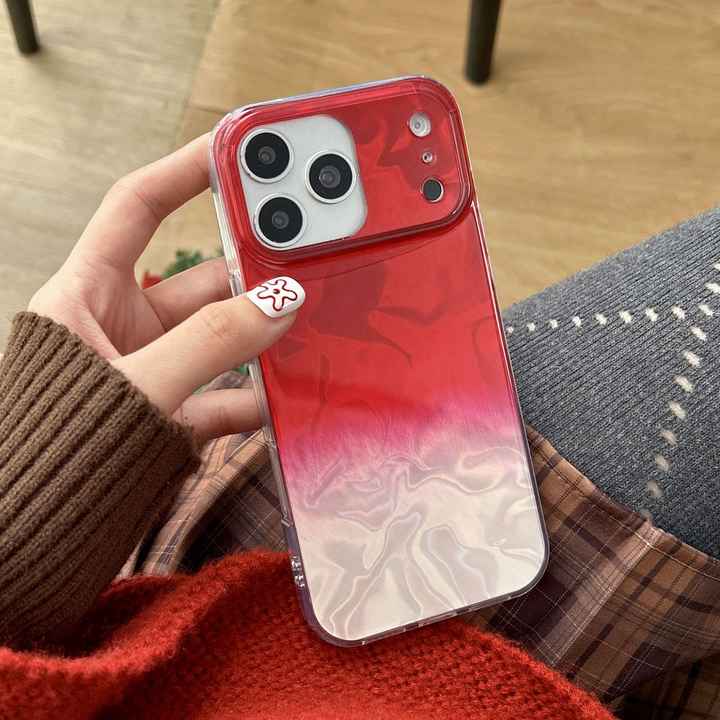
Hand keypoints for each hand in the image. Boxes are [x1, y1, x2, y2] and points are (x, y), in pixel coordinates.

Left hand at [29, 134, 303, 441]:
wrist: (25, 541)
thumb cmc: (50, 451)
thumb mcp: (137, 386)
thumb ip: (212, 344)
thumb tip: (283, 302)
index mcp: (86, 293)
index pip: (138, 208)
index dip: (186, 172)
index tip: (239, 150)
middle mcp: (120, 326)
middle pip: (199, 279)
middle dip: (249, 268)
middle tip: (304, 251)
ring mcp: (151, 372)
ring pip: (221, 340)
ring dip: (262, 337)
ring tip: (310, 322)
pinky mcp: (171, 416)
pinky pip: (224, 398)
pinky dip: (255, 400)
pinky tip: (288, 397)